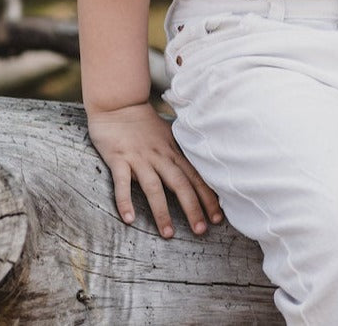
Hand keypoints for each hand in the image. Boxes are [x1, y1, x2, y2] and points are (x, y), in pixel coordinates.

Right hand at [87, 101, 223, 237]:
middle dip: (192, 208)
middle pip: (180, 184)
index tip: (218, 218)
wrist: (119, 103)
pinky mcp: (118, 159)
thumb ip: (180, 152)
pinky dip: (125, 201)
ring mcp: (139, 158)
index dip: (208, 197)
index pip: (195, 176)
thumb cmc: (144, 123)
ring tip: (169, 234)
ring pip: (153, 187)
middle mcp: (159, 156)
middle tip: (202, 231)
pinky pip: (122, 182)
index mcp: (172, 151)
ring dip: (162, 211)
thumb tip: (201, 168)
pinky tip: (129, 219)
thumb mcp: (168, 135)